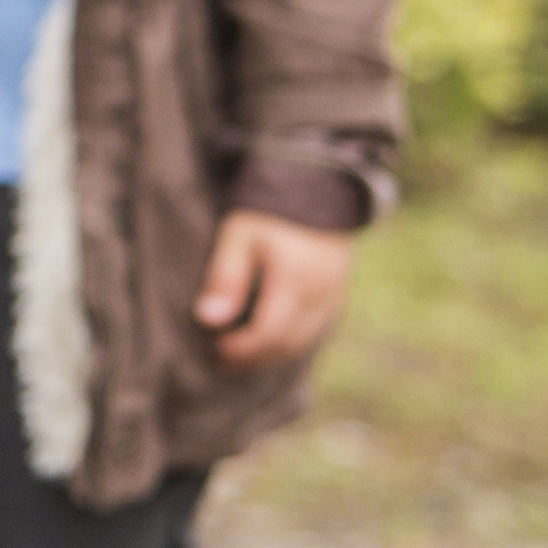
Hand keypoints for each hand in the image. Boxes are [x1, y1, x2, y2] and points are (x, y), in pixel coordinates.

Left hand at [195, 209, 357, 371]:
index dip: (241, 349)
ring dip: (271, 354)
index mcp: (295, 280)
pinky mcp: (338, 294)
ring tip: (239, 356)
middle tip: (221, 359)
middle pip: (287, 344)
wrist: (317, 189)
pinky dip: (290, 342)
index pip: (268, 333)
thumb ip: (226, 277)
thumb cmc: (269, 210)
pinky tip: (267, 341)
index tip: (215, 348)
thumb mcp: (238, 236)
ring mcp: (334, 295)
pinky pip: (316, 330)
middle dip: (254, 358)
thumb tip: (209, 320)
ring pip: (304, 341)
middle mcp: (321, 294)